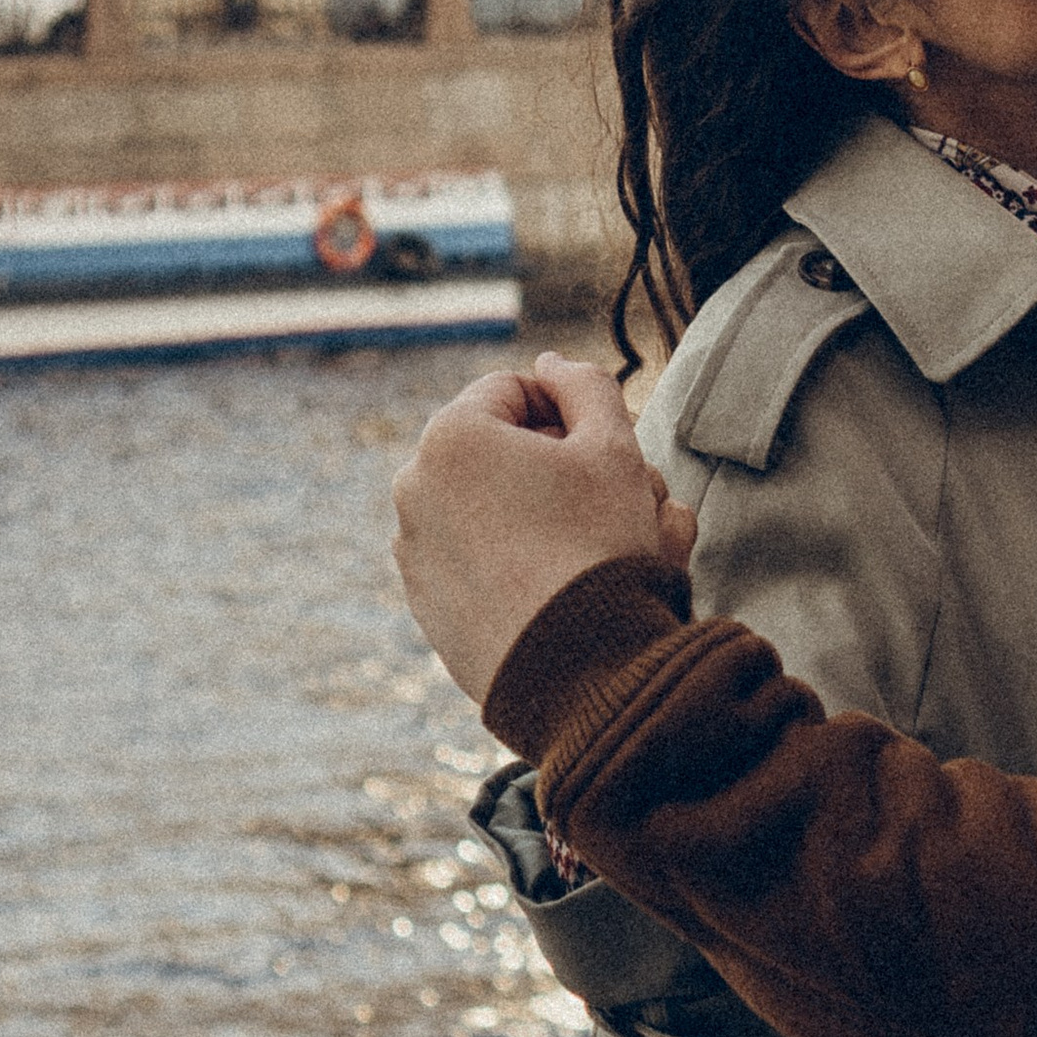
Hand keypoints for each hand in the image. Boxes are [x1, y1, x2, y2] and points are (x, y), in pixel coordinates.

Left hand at [393, 353, 697, 704]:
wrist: (580, 672)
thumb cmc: (600, 548)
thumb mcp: (614, 447)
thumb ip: (585, 385)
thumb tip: (551, 364)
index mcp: (451, 436)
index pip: (515, 390)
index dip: (572, 410)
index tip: (611, 447)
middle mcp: (415, 489)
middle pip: (502, 452)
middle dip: (563, 468)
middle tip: (621, 500)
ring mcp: (414, 551)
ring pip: (493, 508)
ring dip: (548, 516)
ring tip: (607, 550)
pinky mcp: (426, 605)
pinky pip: (477, 561)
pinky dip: (519, 563)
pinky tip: (570, 589)